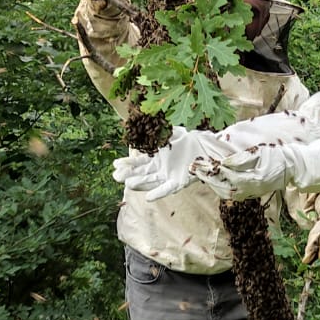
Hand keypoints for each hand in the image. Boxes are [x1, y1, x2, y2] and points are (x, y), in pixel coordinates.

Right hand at [113, 127, 231, 200]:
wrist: (205, 147)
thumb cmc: (187, 139)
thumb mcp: (172, 132)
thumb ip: (159, 130)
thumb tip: (146, 122)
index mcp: (155, 157)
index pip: (137, 162)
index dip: (126, 163)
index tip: (115, 164)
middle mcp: (159, 168)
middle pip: (140, 173)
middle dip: (128, 174)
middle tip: (116, 176)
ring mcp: (167, 176)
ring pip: (150, 181)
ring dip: (139, 183)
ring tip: (128, 184)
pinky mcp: (178, 182)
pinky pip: (167, 189)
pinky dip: (158, 193)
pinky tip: (148, 198)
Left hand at [190, 147, 290, 200]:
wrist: (292, 167)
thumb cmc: (277, 156)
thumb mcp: (260, 153)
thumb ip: (240, 159)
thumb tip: (223, 162)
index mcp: (252, 179)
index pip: (225, 176)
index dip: (210, 170)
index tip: (198, 164)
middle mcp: (250, 190)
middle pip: (222, 187)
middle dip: (206, 178)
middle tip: (194, 169)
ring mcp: (251, 193)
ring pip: (225, 193)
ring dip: (212, 184)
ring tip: (201, 174)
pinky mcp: (251, 194)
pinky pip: (231, 195)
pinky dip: (220, 188)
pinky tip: (214, 181)